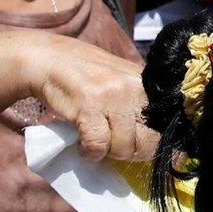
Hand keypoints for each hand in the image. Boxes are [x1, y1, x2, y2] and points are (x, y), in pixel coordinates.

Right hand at [17, 31, 155, 161]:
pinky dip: (89, 152)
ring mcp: (112, 96)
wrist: (47, 58)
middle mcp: (134, 87)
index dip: (155, 144)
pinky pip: (98, 145)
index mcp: (147, 83)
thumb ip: (139, 104)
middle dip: (133, 153)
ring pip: (123, 146)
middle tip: (117, 150)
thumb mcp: (122, 80)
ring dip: (108, 153)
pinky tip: (83, 146)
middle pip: (149, 140)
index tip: (143, 150)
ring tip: (97, 144)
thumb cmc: (86, 73)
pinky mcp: (88, 106)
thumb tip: (156, 142)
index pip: (165, 124)